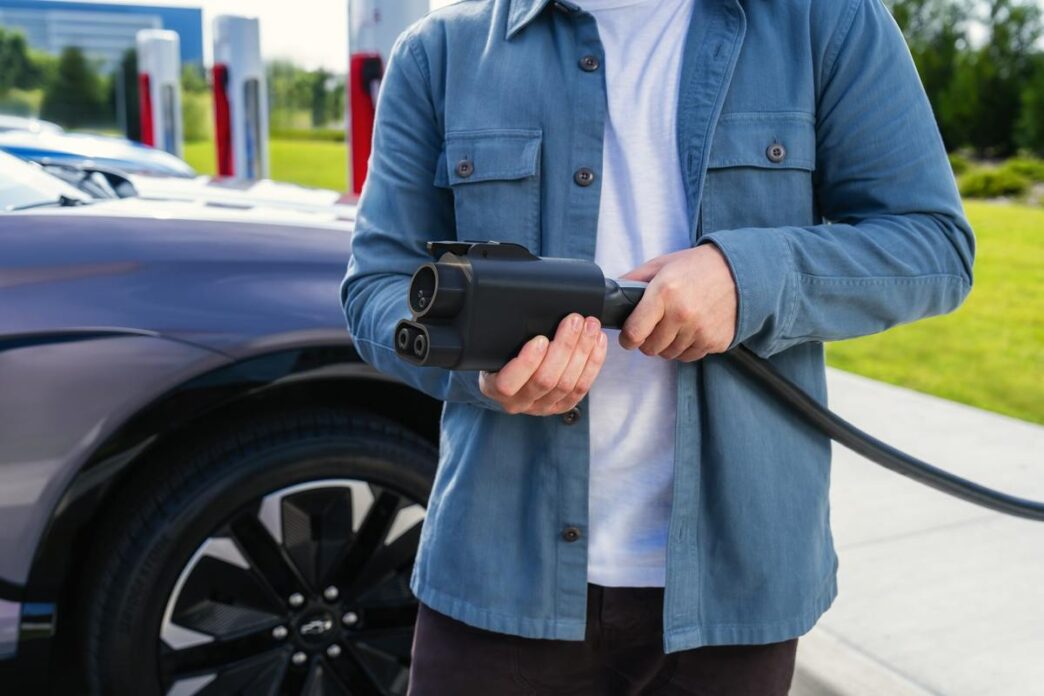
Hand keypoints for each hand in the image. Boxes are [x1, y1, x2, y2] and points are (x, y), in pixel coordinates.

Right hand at [479, 313, 607, 414]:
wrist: (509, 375)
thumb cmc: (502, 354)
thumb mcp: (495, 346)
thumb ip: (507, 338)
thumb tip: (529, 314)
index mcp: (495, 387)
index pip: (508, 383)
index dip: (527, 362)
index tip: (541, 339)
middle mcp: (519, 402)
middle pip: (546, 380)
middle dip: (564, 347)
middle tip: (575, 320)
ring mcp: (542, 406)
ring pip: (567, 383)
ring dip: (583, 352)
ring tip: (590, 327)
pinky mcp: (562, 405)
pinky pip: (582, 388)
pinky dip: (593, 363)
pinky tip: (598, 342)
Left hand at [618, 244, 737, 361]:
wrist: (740, 271)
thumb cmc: (696, 267)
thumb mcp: (662, 264)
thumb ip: (633, 279)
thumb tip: (610, 292)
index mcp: (664, 293)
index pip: (634, 333)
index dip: (628, 338)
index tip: (629, 336)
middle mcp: (682, 314)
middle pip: (651, 349)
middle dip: (648, 341)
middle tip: (654, 328)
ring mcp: (701, 330)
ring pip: (670, 354)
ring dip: (668, 345)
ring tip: (675, 325)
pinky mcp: (716, 341)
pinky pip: (690, 356)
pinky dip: (687, 347)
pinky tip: (691, 330)